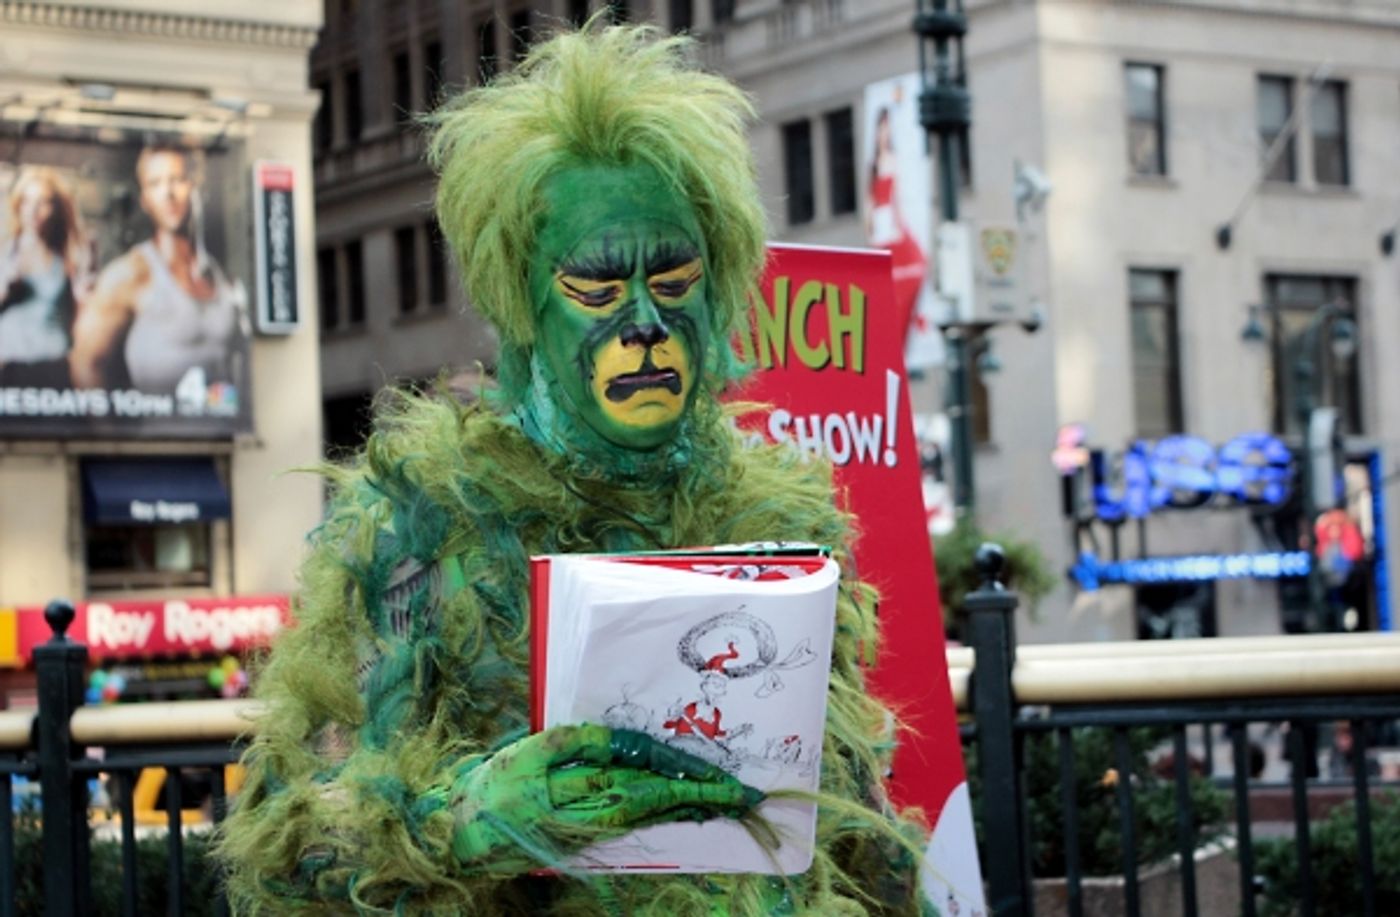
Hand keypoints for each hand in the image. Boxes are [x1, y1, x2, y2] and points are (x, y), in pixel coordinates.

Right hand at [450, 724, 761, 870]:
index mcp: (567, 785)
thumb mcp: (534, 751)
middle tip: (742, 794)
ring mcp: (585, 832)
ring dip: (687, 808)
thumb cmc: (496, 783)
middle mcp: (582, 814)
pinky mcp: (585, 842)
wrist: (460, 834)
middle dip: (697, 795)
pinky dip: (663, 816)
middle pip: (649, 800)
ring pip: (645, 816)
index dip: (677, 771)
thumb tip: (632, 744)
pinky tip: (687, 809)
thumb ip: (583, 742)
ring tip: (726, 800)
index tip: (715, 773)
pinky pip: (632, 826)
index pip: (636, 774)